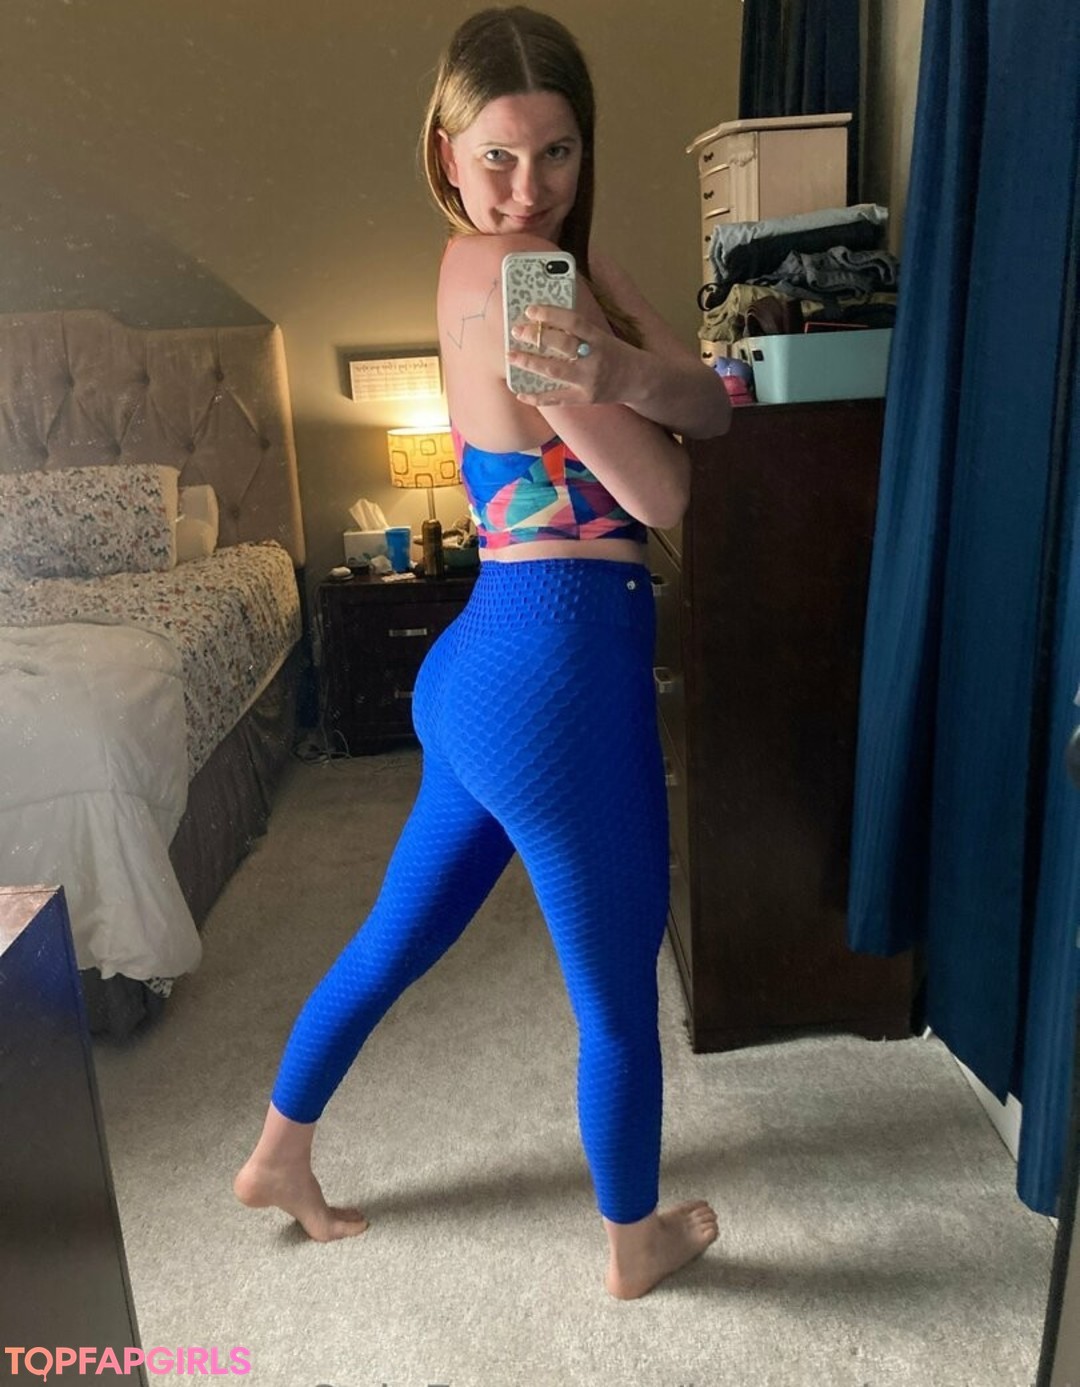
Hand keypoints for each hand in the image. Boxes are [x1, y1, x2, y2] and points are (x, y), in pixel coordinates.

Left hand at [507, 305, 631, 406]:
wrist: (640, 380)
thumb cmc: (616, 354)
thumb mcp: (603, 336)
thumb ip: (579, 331)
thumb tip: (547, 321)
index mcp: (600, 339)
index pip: (574, 322)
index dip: (551, 314)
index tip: (531, 310)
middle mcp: (594, 359)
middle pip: (562, 345)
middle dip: (536, 337)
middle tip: (517, 331)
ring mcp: (589, 381)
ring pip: (554, 371)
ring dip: (530, 363)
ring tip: (511, 356)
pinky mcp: (584, 399)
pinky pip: (556, 399)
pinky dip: (537, 397)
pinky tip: (520, 393)